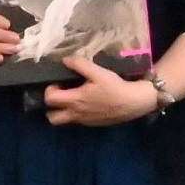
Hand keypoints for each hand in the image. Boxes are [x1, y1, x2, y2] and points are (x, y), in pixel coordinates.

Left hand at [39, 54, 155, 128]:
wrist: (134, 102)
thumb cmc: (114, 87)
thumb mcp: (97, 72)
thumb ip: (80, 65)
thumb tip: (65, 60)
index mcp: (75, 101)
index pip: (50, 100)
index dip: (49, 90)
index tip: (58, 83)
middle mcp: (76, 114)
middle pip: (52, 118)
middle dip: (51, 108)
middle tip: (61, 95)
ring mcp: (85, 121)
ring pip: (65, 121)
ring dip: (63, 112)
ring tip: (73, 99)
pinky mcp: (94, 124)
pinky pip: (78, 121)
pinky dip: (77, 113)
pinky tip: (87, 103)